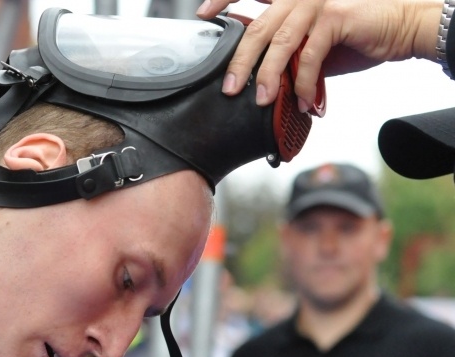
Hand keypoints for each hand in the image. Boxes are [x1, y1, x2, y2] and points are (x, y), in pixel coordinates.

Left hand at [197, 0, 441, 110]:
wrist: (399, 29)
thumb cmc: (352, 36)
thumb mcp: (310, 45)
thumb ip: (284, 53)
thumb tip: (257, 77)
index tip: (202, 14)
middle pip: (258, 28)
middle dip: (241, 61)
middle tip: (230, 87)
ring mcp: (316, 3)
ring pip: (281, 43)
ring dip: (270, 76)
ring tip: (264, 100)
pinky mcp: (335, 17)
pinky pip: (310, 55)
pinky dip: (305, 83)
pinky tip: (305, 102)